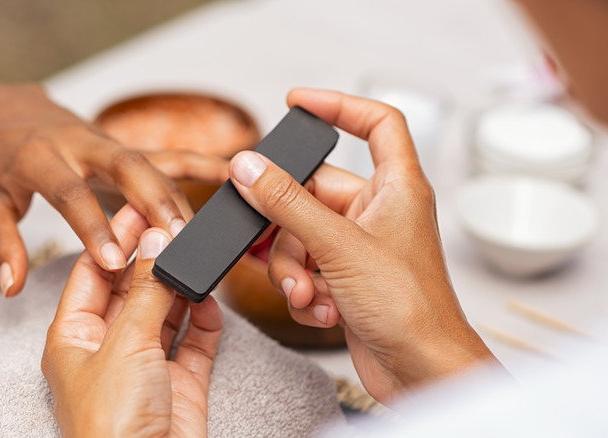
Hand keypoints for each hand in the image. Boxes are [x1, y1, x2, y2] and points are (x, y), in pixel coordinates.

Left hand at [0, 84, 226, 296]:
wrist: (2, 112)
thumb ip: (1, 244)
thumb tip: (12, 286)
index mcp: (36, 157)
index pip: (69, 192)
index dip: (91, 226)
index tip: (112, 261)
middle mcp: (77, 144)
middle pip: (123, 167)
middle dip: (153, 201)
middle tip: (177, 238)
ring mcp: (105, 142)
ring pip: (150, 164)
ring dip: (178, 196)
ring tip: (202, 233)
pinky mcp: (123, 147)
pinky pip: (165, 154)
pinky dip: (198, 163)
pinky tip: (229, 173)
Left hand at [41, 204, 222, 437]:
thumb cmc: (112, 426)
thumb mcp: (126, 344)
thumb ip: (148, 290)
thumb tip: (158, 240)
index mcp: (75, 338)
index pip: (93, 273)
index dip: (115, 240)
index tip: (140, 208)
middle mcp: (109, 348)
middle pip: (132, 289)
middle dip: (154, 259)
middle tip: (178, 224)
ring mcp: (146, 366)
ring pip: (166, 311)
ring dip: (182, 286)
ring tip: (197, 254)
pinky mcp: (180, 383)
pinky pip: (194, 340)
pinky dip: (204, 319)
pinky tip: (209, 300)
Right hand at [228, 88, 497, 401]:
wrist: (421, 373)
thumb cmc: (411, 309)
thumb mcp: (338, 246)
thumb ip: (288, 203)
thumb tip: (250, 168)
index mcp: (396, 187)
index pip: (376, 123)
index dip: (338, 105)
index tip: (298, 102)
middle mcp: (378, 212)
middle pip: (312, 193)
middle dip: (290, 229)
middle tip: (281, 246)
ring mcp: (360, 247)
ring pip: (301, 236)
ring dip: (294, 269)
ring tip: (310, 293)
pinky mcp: (346, 280)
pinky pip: (306, 268)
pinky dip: (305, 290)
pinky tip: (323, 309)